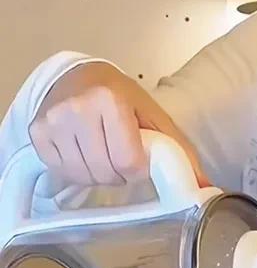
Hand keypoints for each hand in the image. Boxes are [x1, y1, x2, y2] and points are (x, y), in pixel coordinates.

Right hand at [28, 62, 208, 187]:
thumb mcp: (154, 117)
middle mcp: (77, 109)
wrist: (78, 76)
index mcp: (110, 101)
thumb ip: (180, 154)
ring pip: (82, 176)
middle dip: (118, 173)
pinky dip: (76, 171)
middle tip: (120, 155)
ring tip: (102, 153)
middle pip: (105, 173)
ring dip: (97, 174)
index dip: (136, 169)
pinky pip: (61, 172)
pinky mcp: (37, 133)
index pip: (127, 162)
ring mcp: (53, 122)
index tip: (137, 158)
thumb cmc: (121, 97)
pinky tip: (83, 152)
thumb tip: (207, 191)